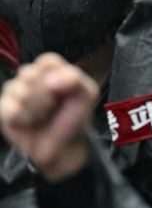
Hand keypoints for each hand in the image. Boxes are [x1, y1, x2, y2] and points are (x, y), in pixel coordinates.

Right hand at [0, 54, 97, 182]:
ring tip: (44, 115)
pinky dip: (25, 119)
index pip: (46, 61)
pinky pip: (10, 109)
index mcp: (52, 70)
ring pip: (19, 92)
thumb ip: (75, 80)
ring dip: (37, 109)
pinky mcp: (5, 108)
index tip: (63, 91)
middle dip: (46, 95)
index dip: (55, 76)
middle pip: (29, 74)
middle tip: (54, 106)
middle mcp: (31, 77)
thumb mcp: (87, 96)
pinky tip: (31, 122)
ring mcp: (15, 91)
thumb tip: (50, 80)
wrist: (62, 146)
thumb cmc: (74, 117)